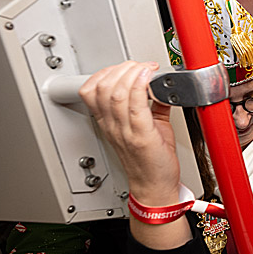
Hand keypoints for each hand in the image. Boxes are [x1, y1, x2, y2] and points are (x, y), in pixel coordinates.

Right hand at [79, 61, 178, 205]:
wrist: (156, 186)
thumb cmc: (151, 161)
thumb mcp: (148, 125)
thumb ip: (152, 104)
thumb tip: (162, 85)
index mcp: (109, 122)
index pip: (90, 90)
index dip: (105, 71)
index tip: (125, 67)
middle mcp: (112, 126)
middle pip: (103, 87)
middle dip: (122, 68)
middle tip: (140, 66)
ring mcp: (125, 131)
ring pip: (116, 93)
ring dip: (132, 74)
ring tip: (147, 69)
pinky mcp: (141, 136)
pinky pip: (135, 106)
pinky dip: (141, 87)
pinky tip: (150, 79)